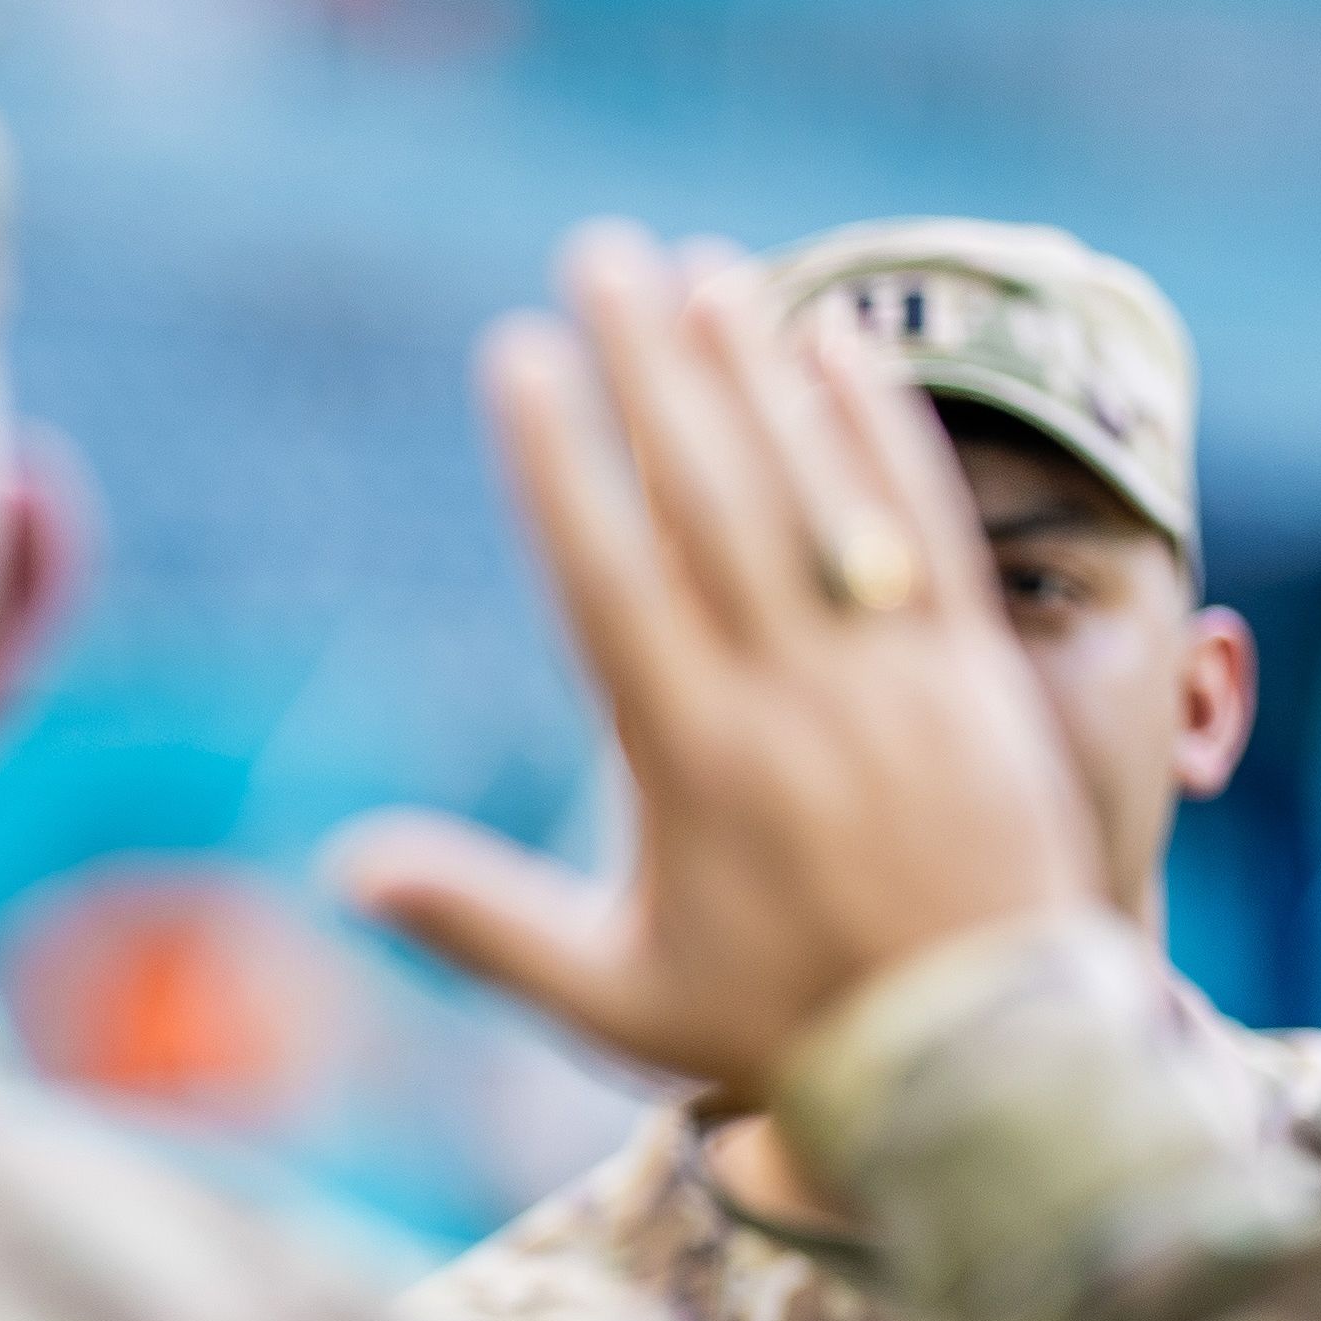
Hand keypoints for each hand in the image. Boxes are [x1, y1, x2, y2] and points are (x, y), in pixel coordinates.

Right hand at [327, 226, 1095, 1104]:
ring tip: (704, 274)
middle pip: (706, 498)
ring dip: (754, 372)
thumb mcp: (609, 997)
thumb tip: (340, 866)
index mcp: (688, 761)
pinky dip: (878, 430)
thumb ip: (477, 921)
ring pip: (811, 491)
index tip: (518, 358)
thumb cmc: (775, 1028)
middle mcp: (787, 697)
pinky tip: (839, 344)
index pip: (607, 577)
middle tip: (601, 257)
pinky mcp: (970, 669)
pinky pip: (921, 523)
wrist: (980, 1063)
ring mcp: (887, 675)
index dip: (559, 461)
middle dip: (648, 367)